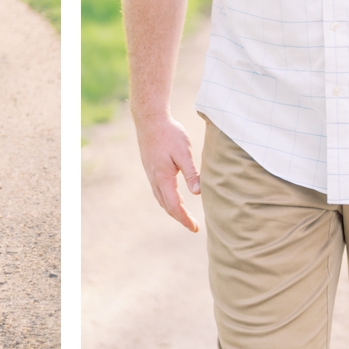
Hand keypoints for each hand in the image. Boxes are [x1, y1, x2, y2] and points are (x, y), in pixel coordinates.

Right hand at [133, 114, 200, 231]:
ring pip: (161, 199)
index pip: (174, 206)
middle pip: (166, 206)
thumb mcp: (183, 152)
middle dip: (180, 218)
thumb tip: (198, 193)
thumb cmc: (169, 133)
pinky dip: (167, 200)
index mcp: (163, 178)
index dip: (184, 219)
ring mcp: (151, 174)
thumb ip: (191, 173)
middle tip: (193, 226)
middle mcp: (155, 179)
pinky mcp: (151, 169)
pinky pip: (158, 191)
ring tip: (185, 216)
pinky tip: (174, 198)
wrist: (150, 119)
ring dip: (173, 210)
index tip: (195, 228)